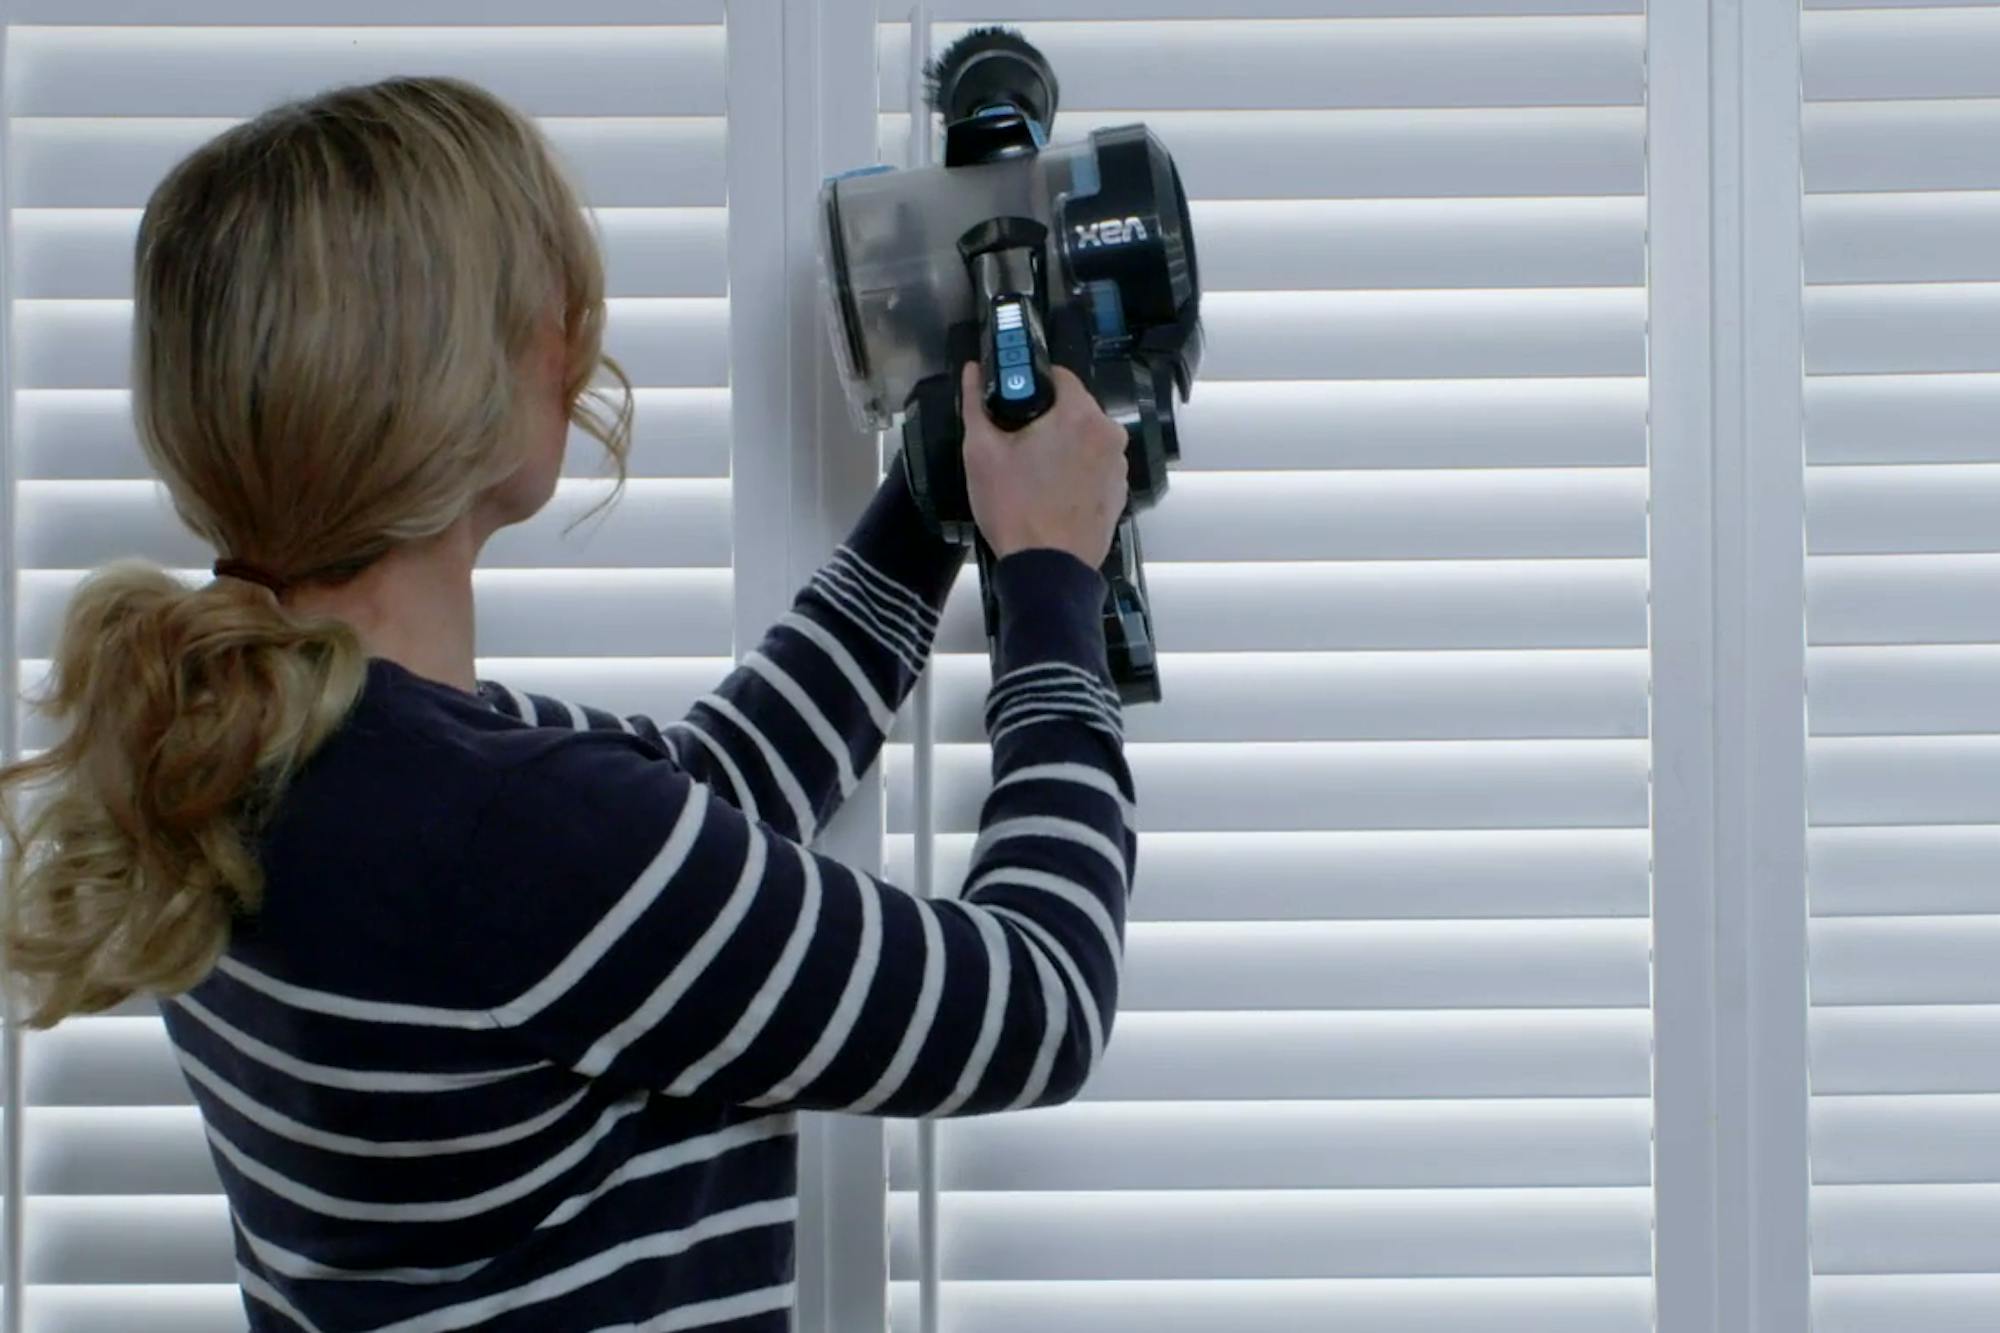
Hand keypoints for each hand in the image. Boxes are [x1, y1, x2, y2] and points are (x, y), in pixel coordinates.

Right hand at [960, 362, 1128, 567]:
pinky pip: (1095, 467)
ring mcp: (1118, 466)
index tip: (1013, 399)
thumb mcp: (981, 452)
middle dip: (1047, 418)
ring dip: (1064, 445)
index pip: (1060, 376)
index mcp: (1080, 414)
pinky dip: (1077, 470)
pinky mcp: (1119, 492)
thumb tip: (972, 370)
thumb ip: (976, 404)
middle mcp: (1109, 433)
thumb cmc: (1014, 508)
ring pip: (1086, 438)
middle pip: (1075, 408)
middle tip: (1016, 441)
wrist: (1047, 568)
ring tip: (1033, 471)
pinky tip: (1052, 491)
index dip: (1032, 381)